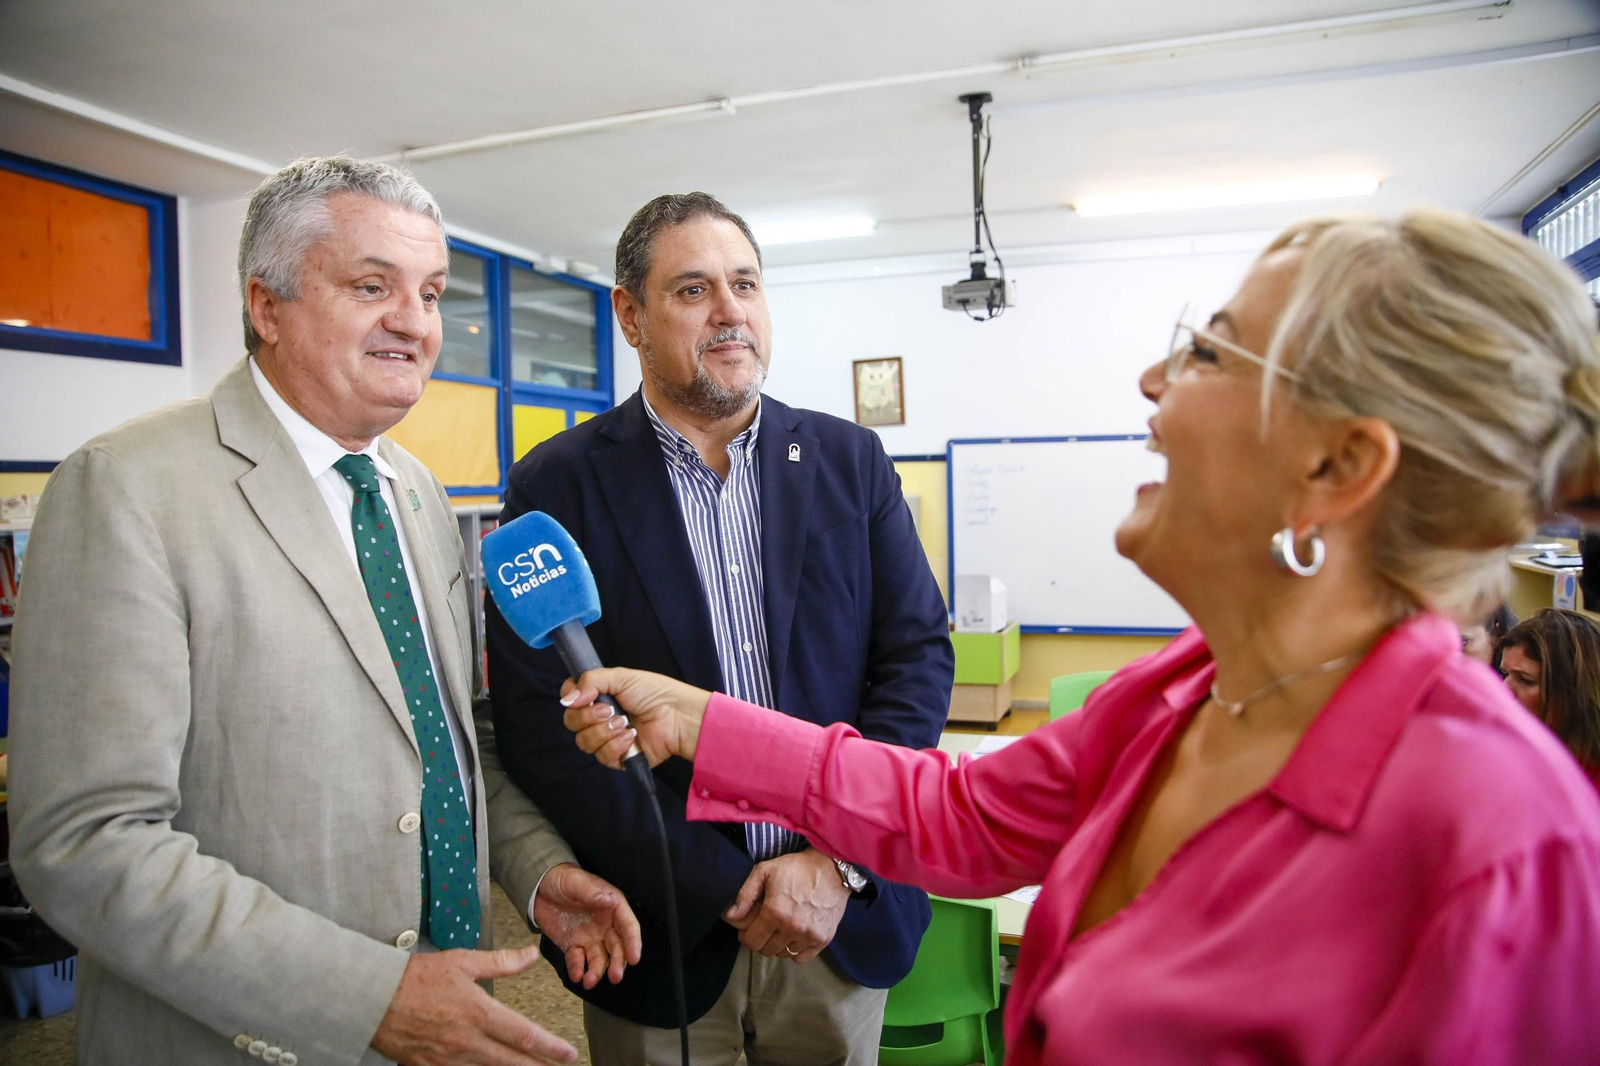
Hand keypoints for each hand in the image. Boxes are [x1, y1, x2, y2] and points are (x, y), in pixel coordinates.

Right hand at [370, 945, 577, 1064]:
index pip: (524, 1035)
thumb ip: (500, 962)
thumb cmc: (415, 978)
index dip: (550, 1048)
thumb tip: (530, 955)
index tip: (568, 1053)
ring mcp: (449, 1060)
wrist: (372, 999)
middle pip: (512, 1062)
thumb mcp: (462, 962)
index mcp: (478, 1013)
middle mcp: (467, 1042)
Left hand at [532, 863, 641, 988]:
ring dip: (597, 971)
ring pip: (600, 959)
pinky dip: (578, 969)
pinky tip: (576, 975)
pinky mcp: (573, 946)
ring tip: (589, 981)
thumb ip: (591, 893)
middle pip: (617, 947)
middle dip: (618, 963)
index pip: (628, 926)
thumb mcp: (576, 882)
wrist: (539, 886)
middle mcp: (605, 925)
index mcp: (612, 906)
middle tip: (615, 977)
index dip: (633, 942)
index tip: (634, 957)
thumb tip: (608, 900)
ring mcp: (590, 937)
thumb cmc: (562, 878)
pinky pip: (578, 961)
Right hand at [561, 668, 711, 768]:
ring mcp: (606, 739)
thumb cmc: (655, 693)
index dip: (570, 698)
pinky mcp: (617, 758)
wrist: (678, 716)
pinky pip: (602, 756)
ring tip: (626, 723)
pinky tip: (632, 737)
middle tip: (611, 710)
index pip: (568, 700)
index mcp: (598, 697)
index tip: (583, 696)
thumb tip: (567, 698)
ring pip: (584, 741)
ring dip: (604, 731)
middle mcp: (598, 718)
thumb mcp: (622, 677)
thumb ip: (591, 681)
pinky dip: (616, 745)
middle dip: (589, 716)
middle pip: (571, 722)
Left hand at [723, 850, 849, 963]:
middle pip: (767, 950)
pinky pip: (801, 958)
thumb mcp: (765, 871)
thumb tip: (732, 916)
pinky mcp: (823, 939)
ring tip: (780, 929)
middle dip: (761, 940)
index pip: (752, 941)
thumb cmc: (796, 868)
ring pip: (783, 954)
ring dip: (778, 945)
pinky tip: (795, 935)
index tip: (749, 930)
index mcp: (775, 912)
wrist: (831, 868)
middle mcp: (792, 928)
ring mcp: (809, 935)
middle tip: (764, 928)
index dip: (746, 937)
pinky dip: (795, 950)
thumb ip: (746, 894)